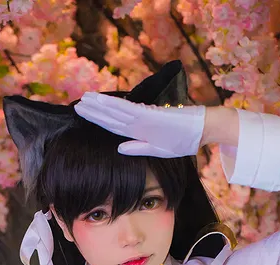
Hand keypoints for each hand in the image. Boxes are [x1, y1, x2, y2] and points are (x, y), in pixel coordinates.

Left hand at [74, 92, 205, 157]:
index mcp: (139, 131)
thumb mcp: (158, 150)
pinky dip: (113, 105)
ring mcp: (143, 118)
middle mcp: (138, 123)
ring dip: (99, 106)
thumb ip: (138, 148)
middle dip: (93, 111)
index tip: (85, 114)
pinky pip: (127, 109)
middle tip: (77, 103)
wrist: (202, 130)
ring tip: (83, 99)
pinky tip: (100, 101)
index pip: (113, 126)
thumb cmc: (183, 140)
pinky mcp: (149, 115)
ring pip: (115, 111)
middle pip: (110, 117)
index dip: (98, 120)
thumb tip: (118, 148)